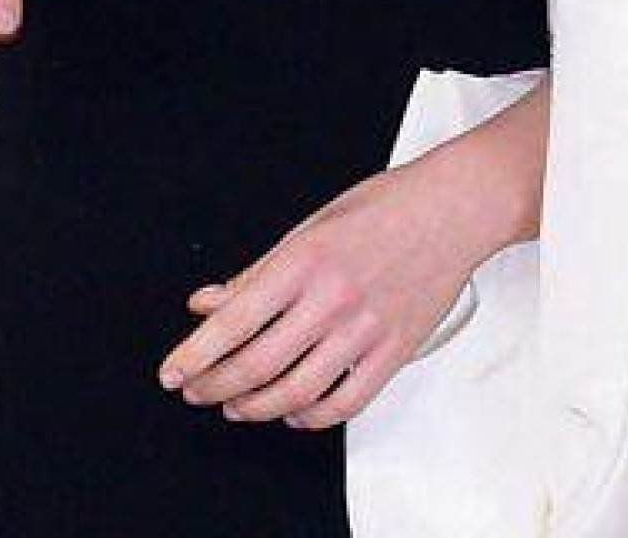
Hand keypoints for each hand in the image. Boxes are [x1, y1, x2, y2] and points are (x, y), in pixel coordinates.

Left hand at [160, 157, 508, 430]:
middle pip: (257, 364)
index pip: (233, 322)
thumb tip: (207, 303)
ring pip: (297, 392)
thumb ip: (256, 273)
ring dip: (256, 408)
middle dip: (214, 386)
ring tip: (236, 407)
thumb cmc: (385, 208)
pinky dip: (313, 417)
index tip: (173, 374)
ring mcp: (366, 329)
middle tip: (196, 391)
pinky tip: (295, 413)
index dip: (194, 355)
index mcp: (304, 261)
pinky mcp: (395, 351)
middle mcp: (332, 299)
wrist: (454, 209)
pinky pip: (347, 402)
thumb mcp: (310, 226)